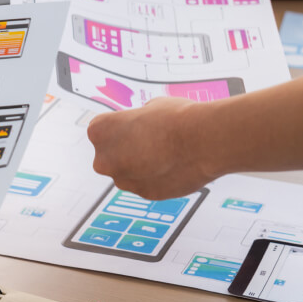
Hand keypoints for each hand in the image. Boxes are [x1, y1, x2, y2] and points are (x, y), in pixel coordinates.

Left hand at [88, 98, 217, 198]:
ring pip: (127, 173)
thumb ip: (136, 120)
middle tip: (151, 141)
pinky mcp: (143, 194)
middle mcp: (104, 159)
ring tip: (167, 154)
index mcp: (99, 131)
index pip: (102, 130)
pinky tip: (174, 166)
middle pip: (110, 155)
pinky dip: (156, 178)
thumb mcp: (150, 107)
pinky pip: (145, 184)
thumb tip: (140, 126)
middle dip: (126, 150)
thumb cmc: (177, 118)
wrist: (203, 141)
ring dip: (140, 166)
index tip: (137, 126)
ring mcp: (123, 180)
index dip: (122, 127)